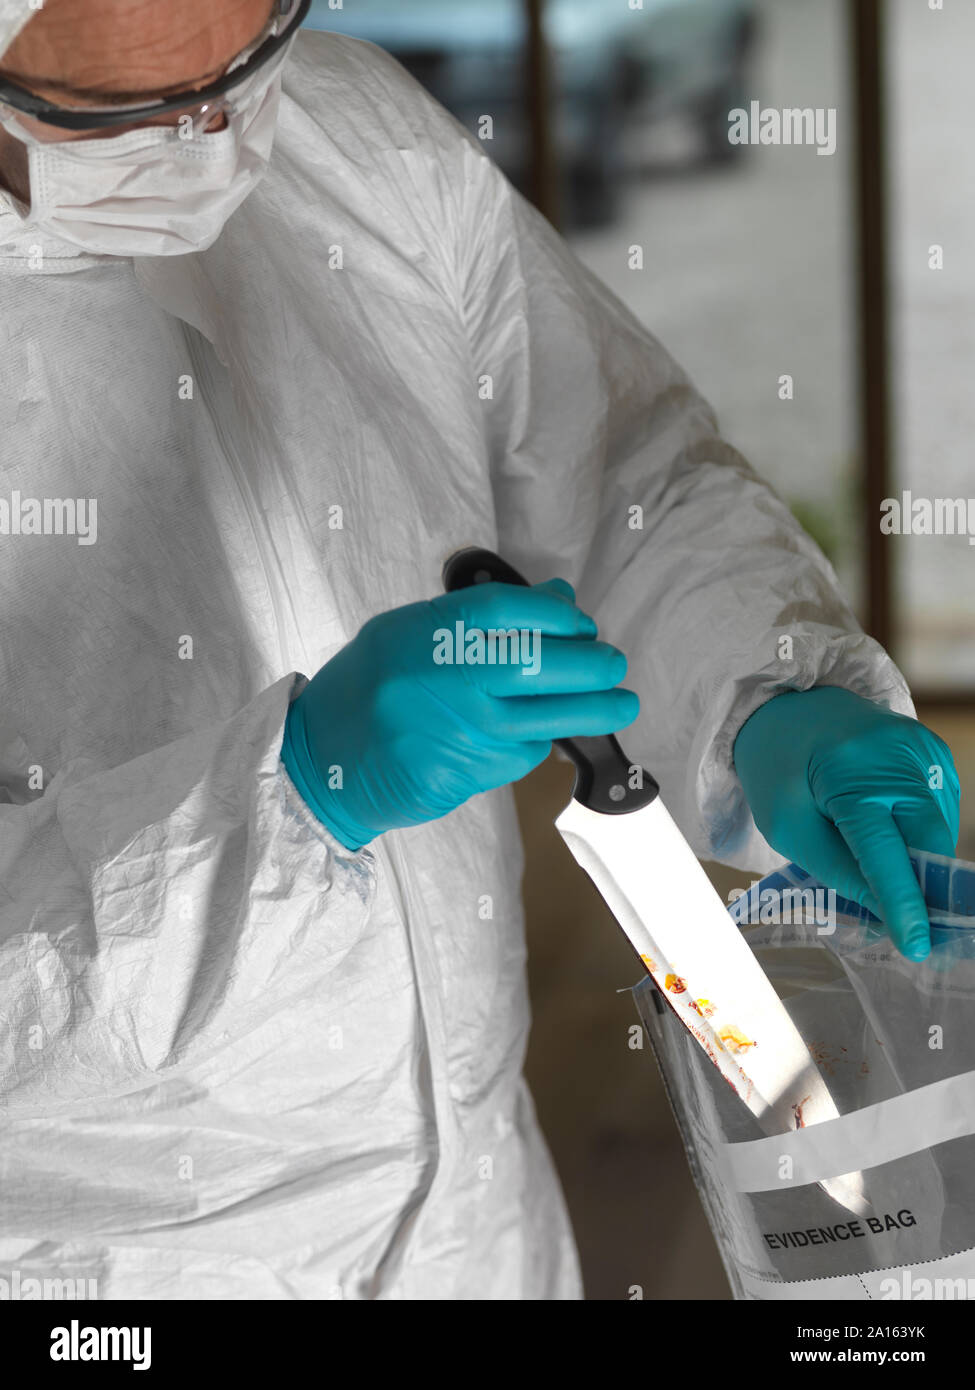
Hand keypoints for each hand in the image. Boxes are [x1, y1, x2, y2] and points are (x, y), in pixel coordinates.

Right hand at [282, 579, 638, 849]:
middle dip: (590, 665)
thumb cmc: (368, 687)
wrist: (322, 762)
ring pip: (543, 719)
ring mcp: (455, 731)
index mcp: (424, 633)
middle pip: (537, 665)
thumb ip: (479, 617)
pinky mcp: (462, 775)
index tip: (581, 621)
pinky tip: (538, 733)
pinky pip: (520, 755)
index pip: (508, 611)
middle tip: (615, 664)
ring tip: (622, 703)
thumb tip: (559, 600)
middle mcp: (442, 680)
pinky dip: (538, 743)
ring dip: (594, 711)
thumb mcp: (409, 633)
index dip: (556, 614)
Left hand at [733, 686, 959, 960]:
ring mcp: (924, 750)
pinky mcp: (935, 753)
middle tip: (907, 927)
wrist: (789, 704)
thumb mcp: (787, 827)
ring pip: (938, 831)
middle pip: (928, 842)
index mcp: (850, 771)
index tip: (916, 944)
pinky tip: (884, 826)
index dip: (902, 901)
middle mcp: (899, 756)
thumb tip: (885, 913)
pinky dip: (917, 834)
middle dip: (921, 888)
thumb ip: (837, 870)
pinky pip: (938, 811)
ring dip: (916, 861)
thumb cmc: (778, 768)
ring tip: (874, 858)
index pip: (885, 849)